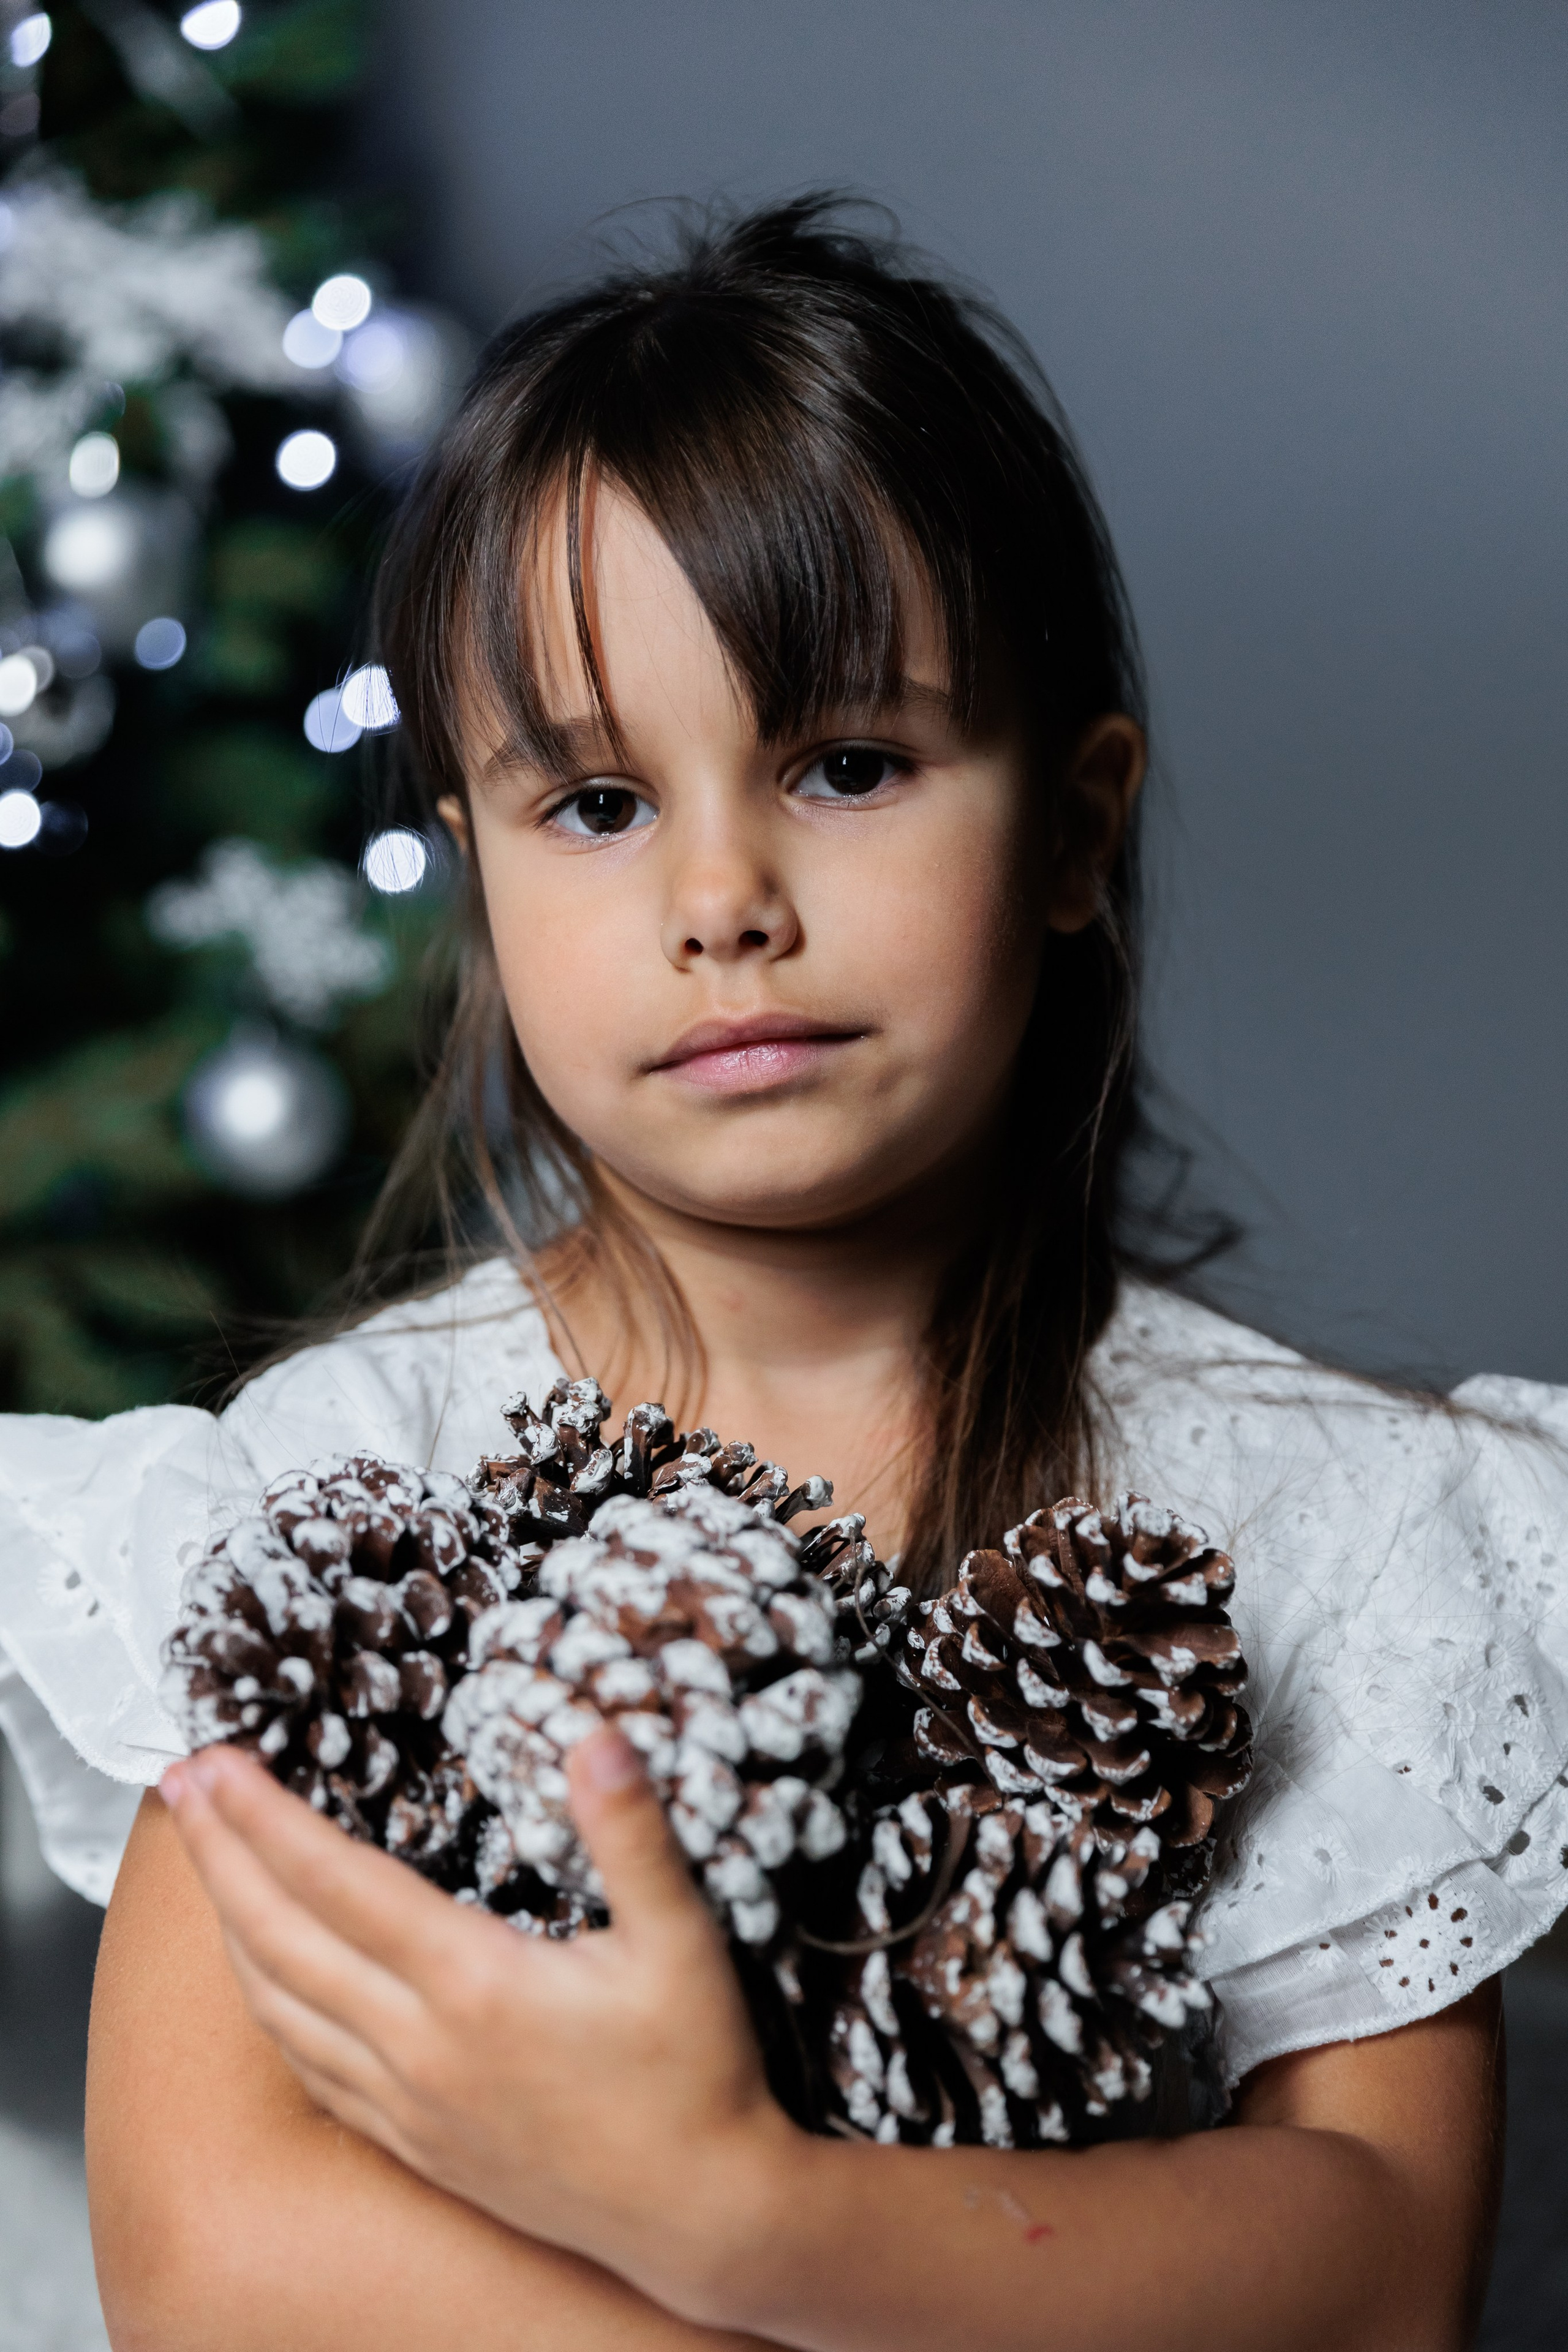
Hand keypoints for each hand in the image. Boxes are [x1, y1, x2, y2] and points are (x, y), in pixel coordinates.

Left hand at [159, 1732, 794, 2316]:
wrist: (695, 2213)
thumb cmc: (693, 2072)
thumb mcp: (682, 1940)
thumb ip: (632, 1832)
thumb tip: (595, 1735)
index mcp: (473, 1983)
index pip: (337, 1881)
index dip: (265, 1816)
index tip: (216, 1760)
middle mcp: (420, 2046)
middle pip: (281, 1936)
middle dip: (219, 1853)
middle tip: (177, 1784)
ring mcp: (408, 2103)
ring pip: (279, 2006)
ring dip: (227, 1925)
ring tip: (203, 1862)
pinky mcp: (414, 2142)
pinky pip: (310, 2069)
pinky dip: (266, 2006)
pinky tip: (260, 1977)